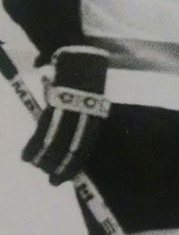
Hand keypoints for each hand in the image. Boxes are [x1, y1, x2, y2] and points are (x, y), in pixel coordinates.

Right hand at [23, 46, 109, 184]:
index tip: (66, 178)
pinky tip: (26, 157)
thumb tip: (64, 137)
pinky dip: (33, 146)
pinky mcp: (57, 103)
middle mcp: (85, 115)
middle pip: (72, 148)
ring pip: (56, 142)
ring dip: (44, 160)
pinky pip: (43, 130)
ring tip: (37, 169)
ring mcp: (71, 109)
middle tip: (53, 182)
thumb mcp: (85, 98)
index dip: (75, 164)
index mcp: (95, 116)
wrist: (77, 52)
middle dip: (61, 168)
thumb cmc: (81, 75)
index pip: (85, 147)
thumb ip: (77, 117)